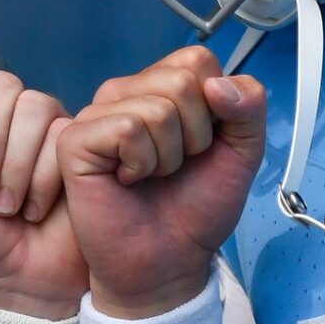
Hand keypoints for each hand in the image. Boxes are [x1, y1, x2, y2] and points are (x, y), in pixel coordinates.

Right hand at [56, 46, 264, 317]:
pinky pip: (128, 128)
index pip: (198, 60)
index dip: (216, 107)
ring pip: (158, 107)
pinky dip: (142, 163)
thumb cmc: (195, 210)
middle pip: (181, 80)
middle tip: (177, 167)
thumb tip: (218, 84)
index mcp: (161, 89)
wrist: (169, 263)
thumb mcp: (242, 152)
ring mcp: (98, 115)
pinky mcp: (75, 140)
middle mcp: (126, 94)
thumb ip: (249, 108)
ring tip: (153, 176)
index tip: (203, 145)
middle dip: (196, 135)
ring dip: (169, 156)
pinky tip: (128, 180)